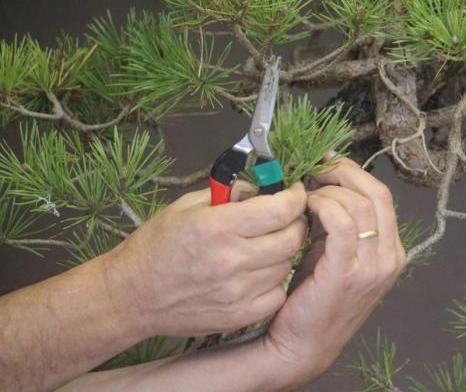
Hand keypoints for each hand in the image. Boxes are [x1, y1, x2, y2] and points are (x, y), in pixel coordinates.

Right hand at [104, 182, 306, 337]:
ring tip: (266, 244)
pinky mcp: (238, 316)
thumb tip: (261, 186)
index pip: (280, 210)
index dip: (296, 197)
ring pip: (287, 265)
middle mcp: (231, 260)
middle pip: (292, 238)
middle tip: (286, 217)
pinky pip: (277, 294)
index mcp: (217, 227)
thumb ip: (228, 193)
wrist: (131, 296)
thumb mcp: (186, 206)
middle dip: (296, 222)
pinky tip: (258, 272)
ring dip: (284, 251)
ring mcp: (236, 292)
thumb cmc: (156, 247)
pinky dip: (275, 281)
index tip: (295, 192)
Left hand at [262, 157, 405, 386]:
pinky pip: (342, 224)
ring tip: (308, 194)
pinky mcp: (347, 273)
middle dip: (344, 172)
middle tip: (317, 169)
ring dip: (330, 190)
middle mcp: (389, 257)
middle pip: (377, 193)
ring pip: (360, 205)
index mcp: (391, 251)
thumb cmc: (315, 296)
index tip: (326, 163)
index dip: (353, 172)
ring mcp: (372, 267)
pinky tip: (309, 207)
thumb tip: (324, 183)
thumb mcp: (335, 253)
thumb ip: (338, 222)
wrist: (305, 344)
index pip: (381, 196)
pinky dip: (325, 206)